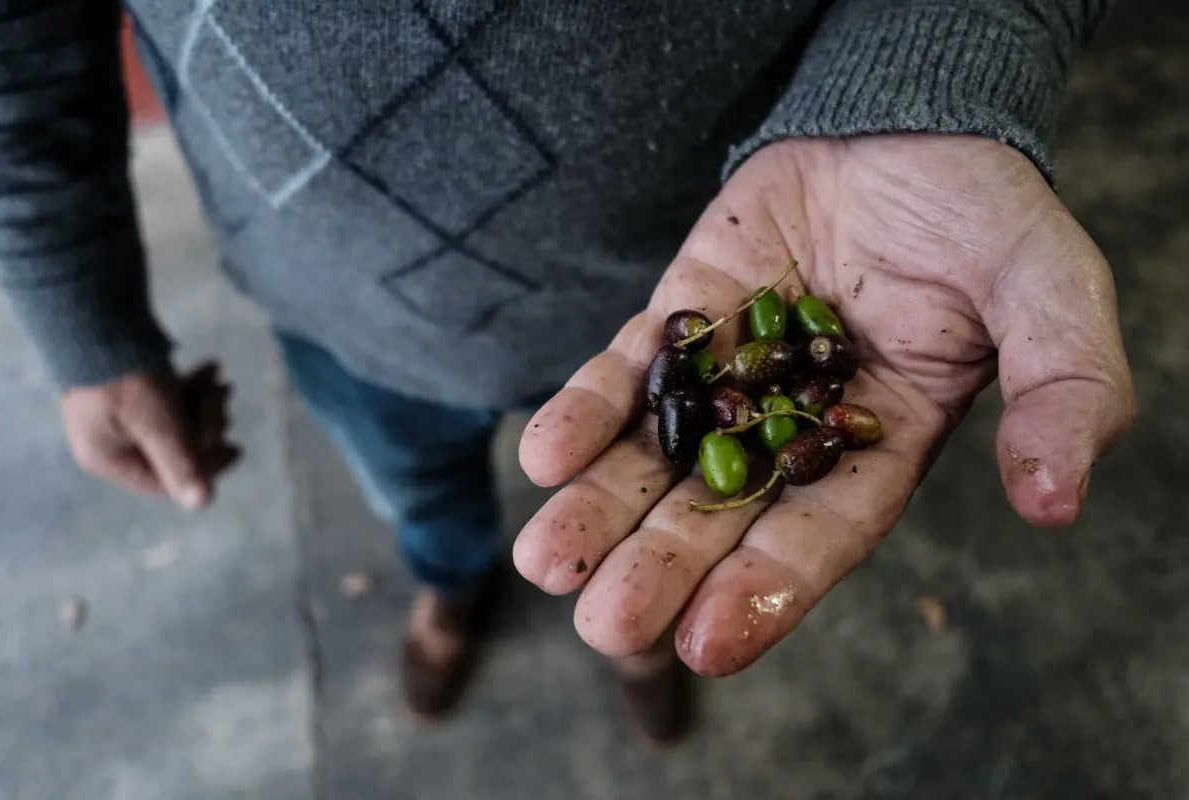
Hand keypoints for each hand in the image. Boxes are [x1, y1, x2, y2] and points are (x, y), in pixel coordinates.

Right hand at [61, 362, 240, 509]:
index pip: (166, 481)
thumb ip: (181, 463)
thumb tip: (202, 503)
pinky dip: (191, 386)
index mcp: (108, 458)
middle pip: (174, 448)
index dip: (206, 467)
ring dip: (204, 402)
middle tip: (223, 400)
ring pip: (175, 420)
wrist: (97, 315)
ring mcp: (115, 415)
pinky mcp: (126, 390)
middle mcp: (109, 442)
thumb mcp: (159, 424)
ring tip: (220, 382)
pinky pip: (166, 398)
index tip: (237, 448)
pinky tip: (211, 368)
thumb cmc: (126, 376)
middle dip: (206, 424)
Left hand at [513, 135, 1134, 675]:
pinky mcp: (683, 322)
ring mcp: (730, 378)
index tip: (703, 644)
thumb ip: (1065, 391)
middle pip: (720, 514)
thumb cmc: (985, 215)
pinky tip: (545, 452)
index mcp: (881, 447)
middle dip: (659, 567)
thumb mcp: (1050, 293)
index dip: (766, 591)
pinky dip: (586, 412)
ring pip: (659, 457)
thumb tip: (1055, 501)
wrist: (904, 126)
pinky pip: (627, 372)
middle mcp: (795, 429)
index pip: (821, 535)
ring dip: (601, 508)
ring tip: (544, 560)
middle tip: (602, 623)